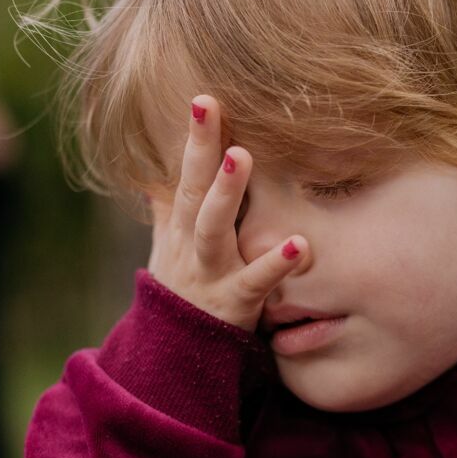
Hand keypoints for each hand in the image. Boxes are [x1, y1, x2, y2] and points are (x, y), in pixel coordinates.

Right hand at [147, 94, 306, 329]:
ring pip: (212, 230)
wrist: (175, 358)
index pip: (184, 175)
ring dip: (225, 192)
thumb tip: (155, 171)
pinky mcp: (232, 305)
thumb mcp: (168, 247)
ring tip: (244, 156)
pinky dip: (275, 264)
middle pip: (192, 193)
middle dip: (199, 152)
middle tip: (211, 111)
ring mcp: (209, 274)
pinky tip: (300, 244)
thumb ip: (166, 208)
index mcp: (179, 228)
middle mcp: (189, 246)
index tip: (203, 98)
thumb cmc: (183, 291)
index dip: (192, 138)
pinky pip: (254, 282)